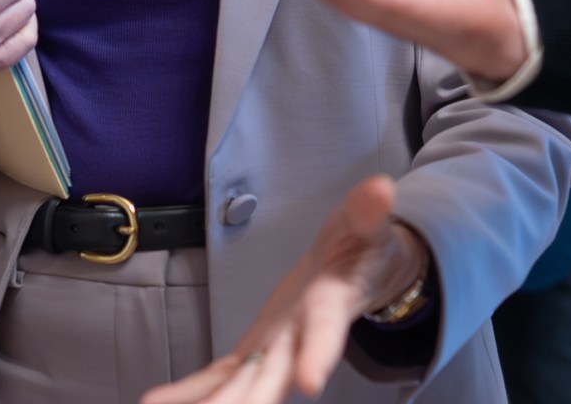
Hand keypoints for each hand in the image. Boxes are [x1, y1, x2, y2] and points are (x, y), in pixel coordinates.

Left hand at [143, 176, 429, 403]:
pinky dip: (189, 392)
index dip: (317, 355)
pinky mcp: (252, 350)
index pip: (324, 333)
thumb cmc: (358, 250)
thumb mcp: (365, 225)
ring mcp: (273, 350)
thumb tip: (381, 189)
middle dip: (247, 402)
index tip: (309, 382)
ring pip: (240, 386)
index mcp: (328, 307)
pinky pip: (218, 376)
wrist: (351, 276)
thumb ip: (367, 212)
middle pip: (273, 377)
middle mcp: (298, 339)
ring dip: (209, 403)